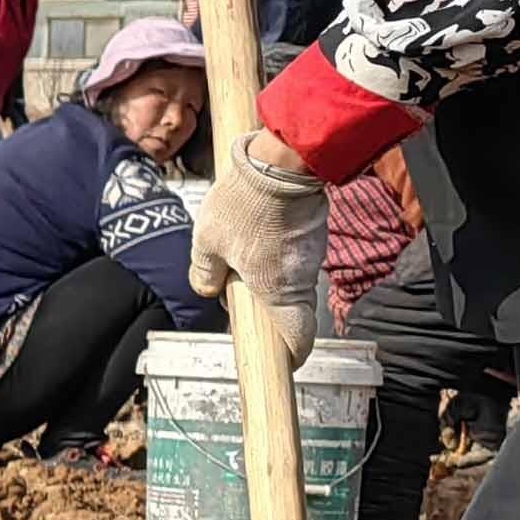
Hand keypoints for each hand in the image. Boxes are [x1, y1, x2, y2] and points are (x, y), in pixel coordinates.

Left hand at [188, 135, 329, 365]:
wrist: (279, 159)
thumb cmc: (244, 204)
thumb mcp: (207, 243)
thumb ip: (204, 272)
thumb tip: (206, 288)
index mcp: (278, 292)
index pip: (298, 339)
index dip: (291, 354)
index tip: (282, 360)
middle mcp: (303, 277)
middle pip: (290, 306)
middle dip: (264, 304)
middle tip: (237, 289)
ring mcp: (313, 252)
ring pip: (291, 275)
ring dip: (267, 270)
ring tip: (240, 245)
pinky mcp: (315, 229)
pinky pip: (295, 250)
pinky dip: (277, 247)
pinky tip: (256, 226)